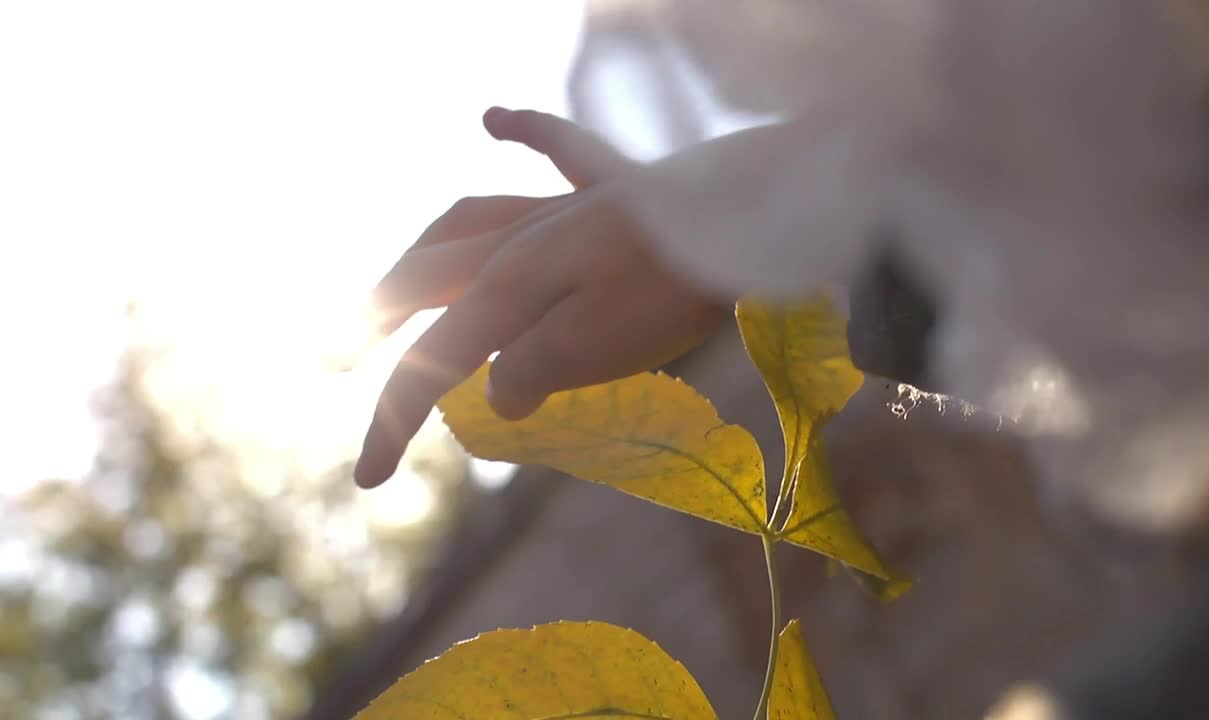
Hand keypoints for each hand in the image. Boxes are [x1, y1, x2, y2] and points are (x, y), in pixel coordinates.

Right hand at [354, 108, 727, 487]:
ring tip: (394, 285)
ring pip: (465, 221)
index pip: (432, 363)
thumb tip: (496, 396)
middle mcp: (518, 241)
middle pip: (424, 278)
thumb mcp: (591, 347)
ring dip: (419, 254)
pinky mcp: (612, 188)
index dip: (391, 421)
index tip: (365, 479)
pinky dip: (524, 132)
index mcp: (507, 287)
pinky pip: (555, 149)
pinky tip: (493, 120)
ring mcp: (562, 209)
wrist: (746, 218)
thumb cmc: (671, 286)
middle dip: (375, 323)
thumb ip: (527, 371)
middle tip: (336, 359)